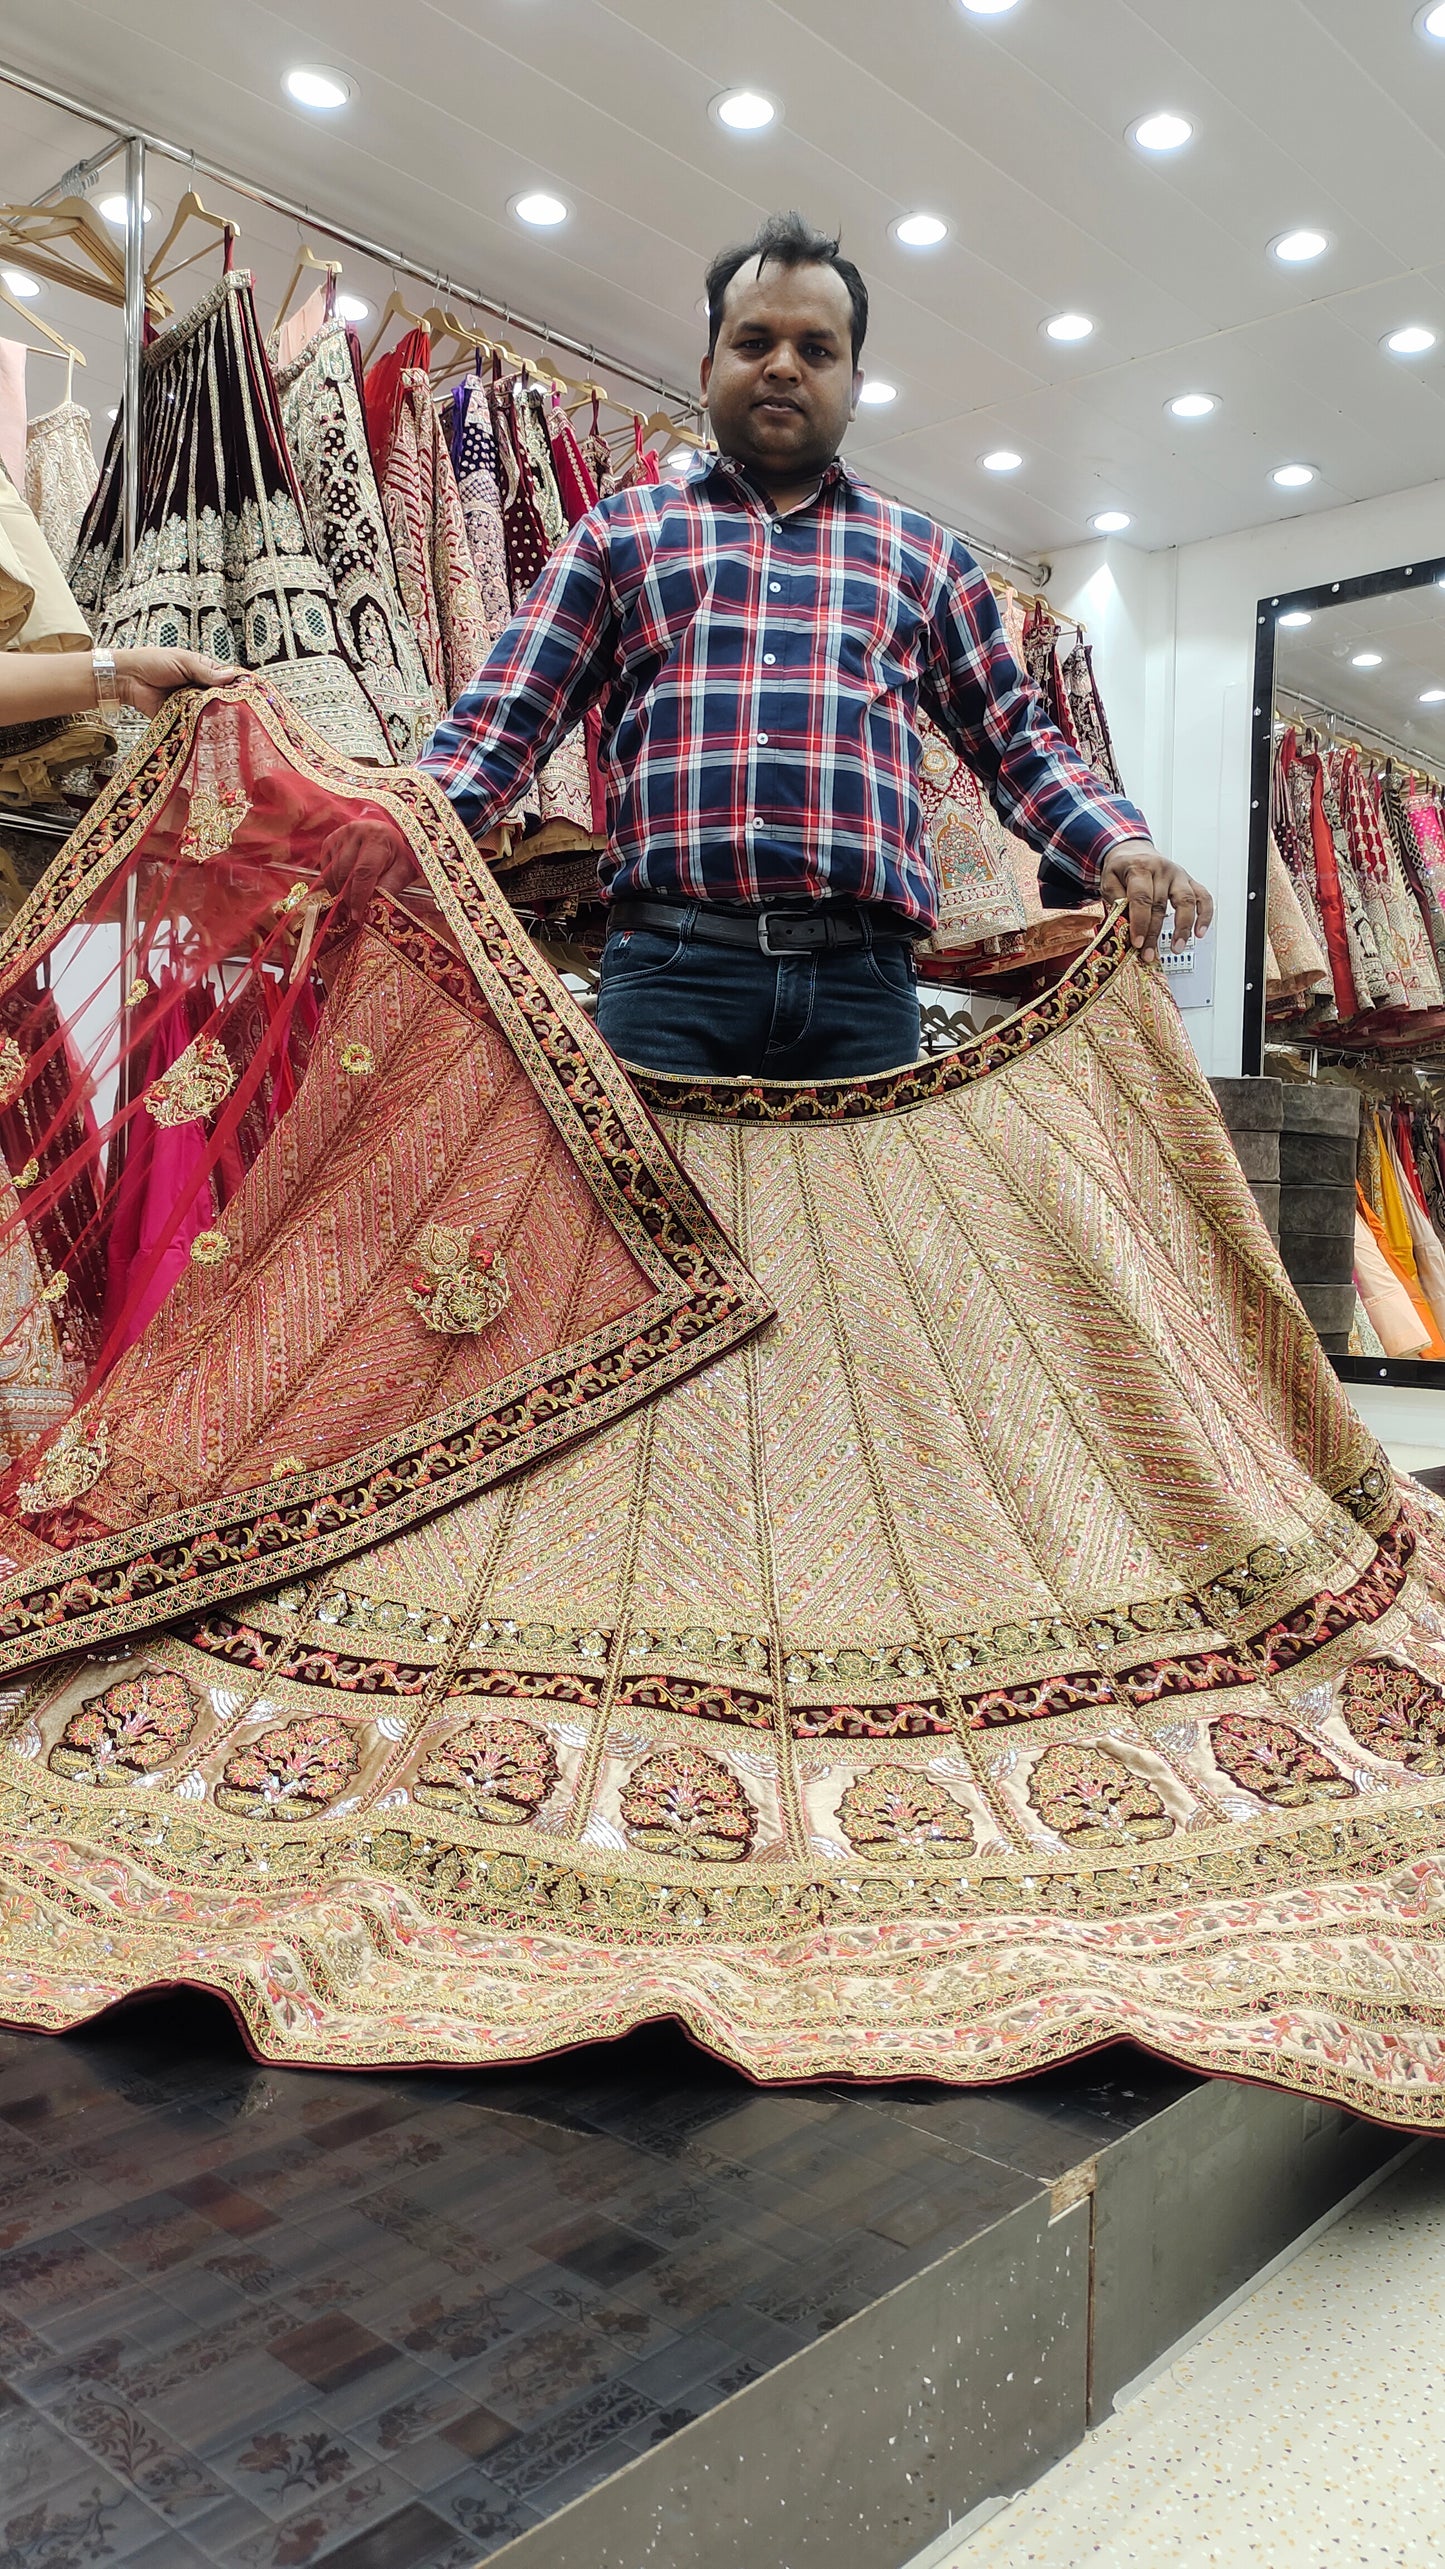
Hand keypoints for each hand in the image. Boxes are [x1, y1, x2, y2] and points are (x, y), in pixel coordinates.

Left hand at [113, 649, 244, 714]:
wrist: (128, 678)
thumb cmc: (153, 662)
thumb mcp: (183, 661)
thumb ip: (206, 672)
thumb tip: (231, 677)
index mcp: (201, 671)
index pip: (225, 679)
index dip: (237, 686)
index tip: (251, 694)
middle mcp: (198, 688)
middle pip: (220, 698)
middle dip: (229, 704)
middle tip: (244, 712)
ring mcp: (190, 705)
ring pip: (209, 713)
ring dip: (216, 716)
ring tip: (231, 722)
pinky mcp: (180, 718)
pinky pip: (194, 724)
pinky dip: (201, 726)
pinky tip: (211, 729)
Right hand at [316, 815, 415, 926]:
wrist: (389, 834)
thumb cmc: (398, 855)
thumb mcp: (402, 871)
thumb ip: (388, 888)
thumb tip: (370, 910)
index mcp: (378, 837)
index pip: (363, 871)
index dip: (358, 897)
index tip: (356, 916)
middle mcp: (356, 831)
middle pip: (344, 873)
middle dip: (348, 897)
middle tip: (353, 913)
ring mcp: (340, 835)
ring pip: (332, 872)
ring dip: (339, 892)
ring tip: (350, 902)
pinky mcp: (330, 840)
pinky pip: (325, 868)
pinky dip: (332, 882)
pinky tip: (343, 888)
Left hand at [1100, 840, 1213, 965]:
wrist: (1134, 850)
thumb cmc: (1122, 868)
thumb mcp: (1109, 880)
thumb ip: (1116, 901)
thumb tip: (1124, 925)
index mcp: (1140, 867)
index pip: (1142, 898)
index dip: (1140, 923)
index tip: (1138, 942)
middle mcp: (1162, 869)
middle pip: (1161, 905)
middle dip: (1155, 934)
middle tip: (1149, 954)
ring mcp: (1178, 874)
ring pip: (1186, 901)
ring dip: (1183, 927)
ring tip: (1177, 947)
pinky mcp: (1189, 880)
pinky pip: (1203, 897)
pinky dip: (1205, 915)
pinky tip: (1199, 932)